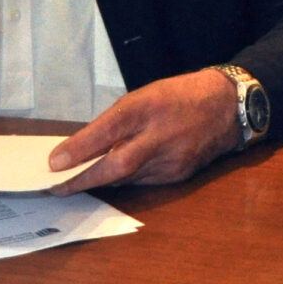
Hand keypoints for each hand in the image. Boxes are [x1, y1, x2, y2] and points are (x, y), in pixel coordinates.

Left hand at [48, 68, 239, 193]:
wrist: (228, 107)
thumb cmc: (180, 96)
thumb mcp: (145, 96)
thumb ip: (116, 120)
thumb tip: (81, 146)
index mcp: (149, 106)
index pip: (109, 129)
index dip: (80, 148)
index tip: (53, 164)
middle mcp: (161, 135)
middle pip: (117, 165)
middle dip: (83, 179)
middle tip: (56, 188)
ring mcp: (172, 159)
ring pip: (127, 177)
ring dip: (101, 181)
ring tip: (76, 182)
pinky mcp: (179, 175)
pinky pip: (143, 181)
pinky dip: (124, 180)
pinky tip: (112, 178)